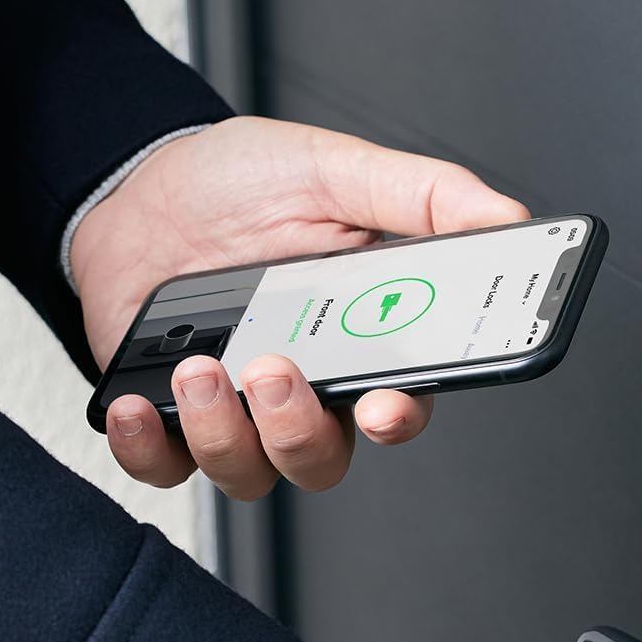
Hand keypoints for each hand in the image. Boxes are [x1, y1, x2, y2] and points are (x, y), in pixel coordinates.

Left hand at [68, 116, 528, 497]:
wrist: (134, 187)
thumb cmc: (237, 186)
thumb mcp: (335, 169)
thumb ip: (422, 195)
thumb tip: (507, 217)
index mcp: (357, 340)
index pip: (399, 403)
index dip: (398, 418)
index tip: (384, 406)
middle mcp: (300, 390)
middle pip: (322, 458)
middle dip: (299, 429)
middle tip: (275, 369)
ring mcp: (233, 411)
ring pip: (249, 472)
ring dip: (224, 432)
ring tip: (199, 365)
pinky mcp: (167, 422)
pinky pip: (165, 469)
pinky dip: (148, 448)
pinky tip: (137, 405)